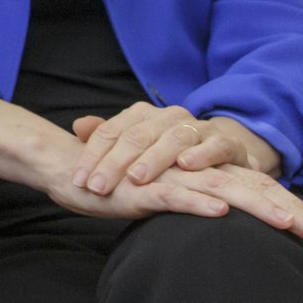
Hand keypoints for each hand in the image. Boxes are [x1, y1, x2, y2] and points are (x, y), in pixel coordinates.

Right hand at [50, 148, 302, 241]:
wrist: (73, 167)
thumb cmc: (122, 184)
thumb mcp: (167, 196)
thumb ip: (195, 199)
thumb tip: (229, 213)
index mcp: (202, 171)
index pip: (251, 183)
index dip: (284, 204)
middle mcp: (192, 168)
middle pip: (248, 185)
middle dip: (286, 209)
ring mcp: (170, 175)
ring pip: (221, 188)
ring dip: (256, 206)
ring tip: (288, 224)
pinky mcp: (143, 186)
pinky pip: (175, 195)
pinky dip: (198, 202)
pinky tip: (222, 212)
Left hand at [70, 102, 274, 195]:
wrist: (220, 150)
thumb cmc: (167, 154)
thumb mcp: (135, 146)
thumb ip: (107, 136)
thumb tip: (77, 127)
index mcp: (144, 115)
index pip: (112, 131)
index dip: (93, 155)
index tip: (79, 181)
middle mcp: (169, 117)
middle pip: (138, 135)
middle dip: (116, 162)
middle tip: (99, 187)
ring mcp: (198, 128)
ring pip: (173, 138)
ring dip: (154, 159)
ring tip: (136, 178)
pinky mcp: (225, 143)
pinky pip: (214, 145)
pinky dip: (200, 155)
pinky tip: (185, 166)